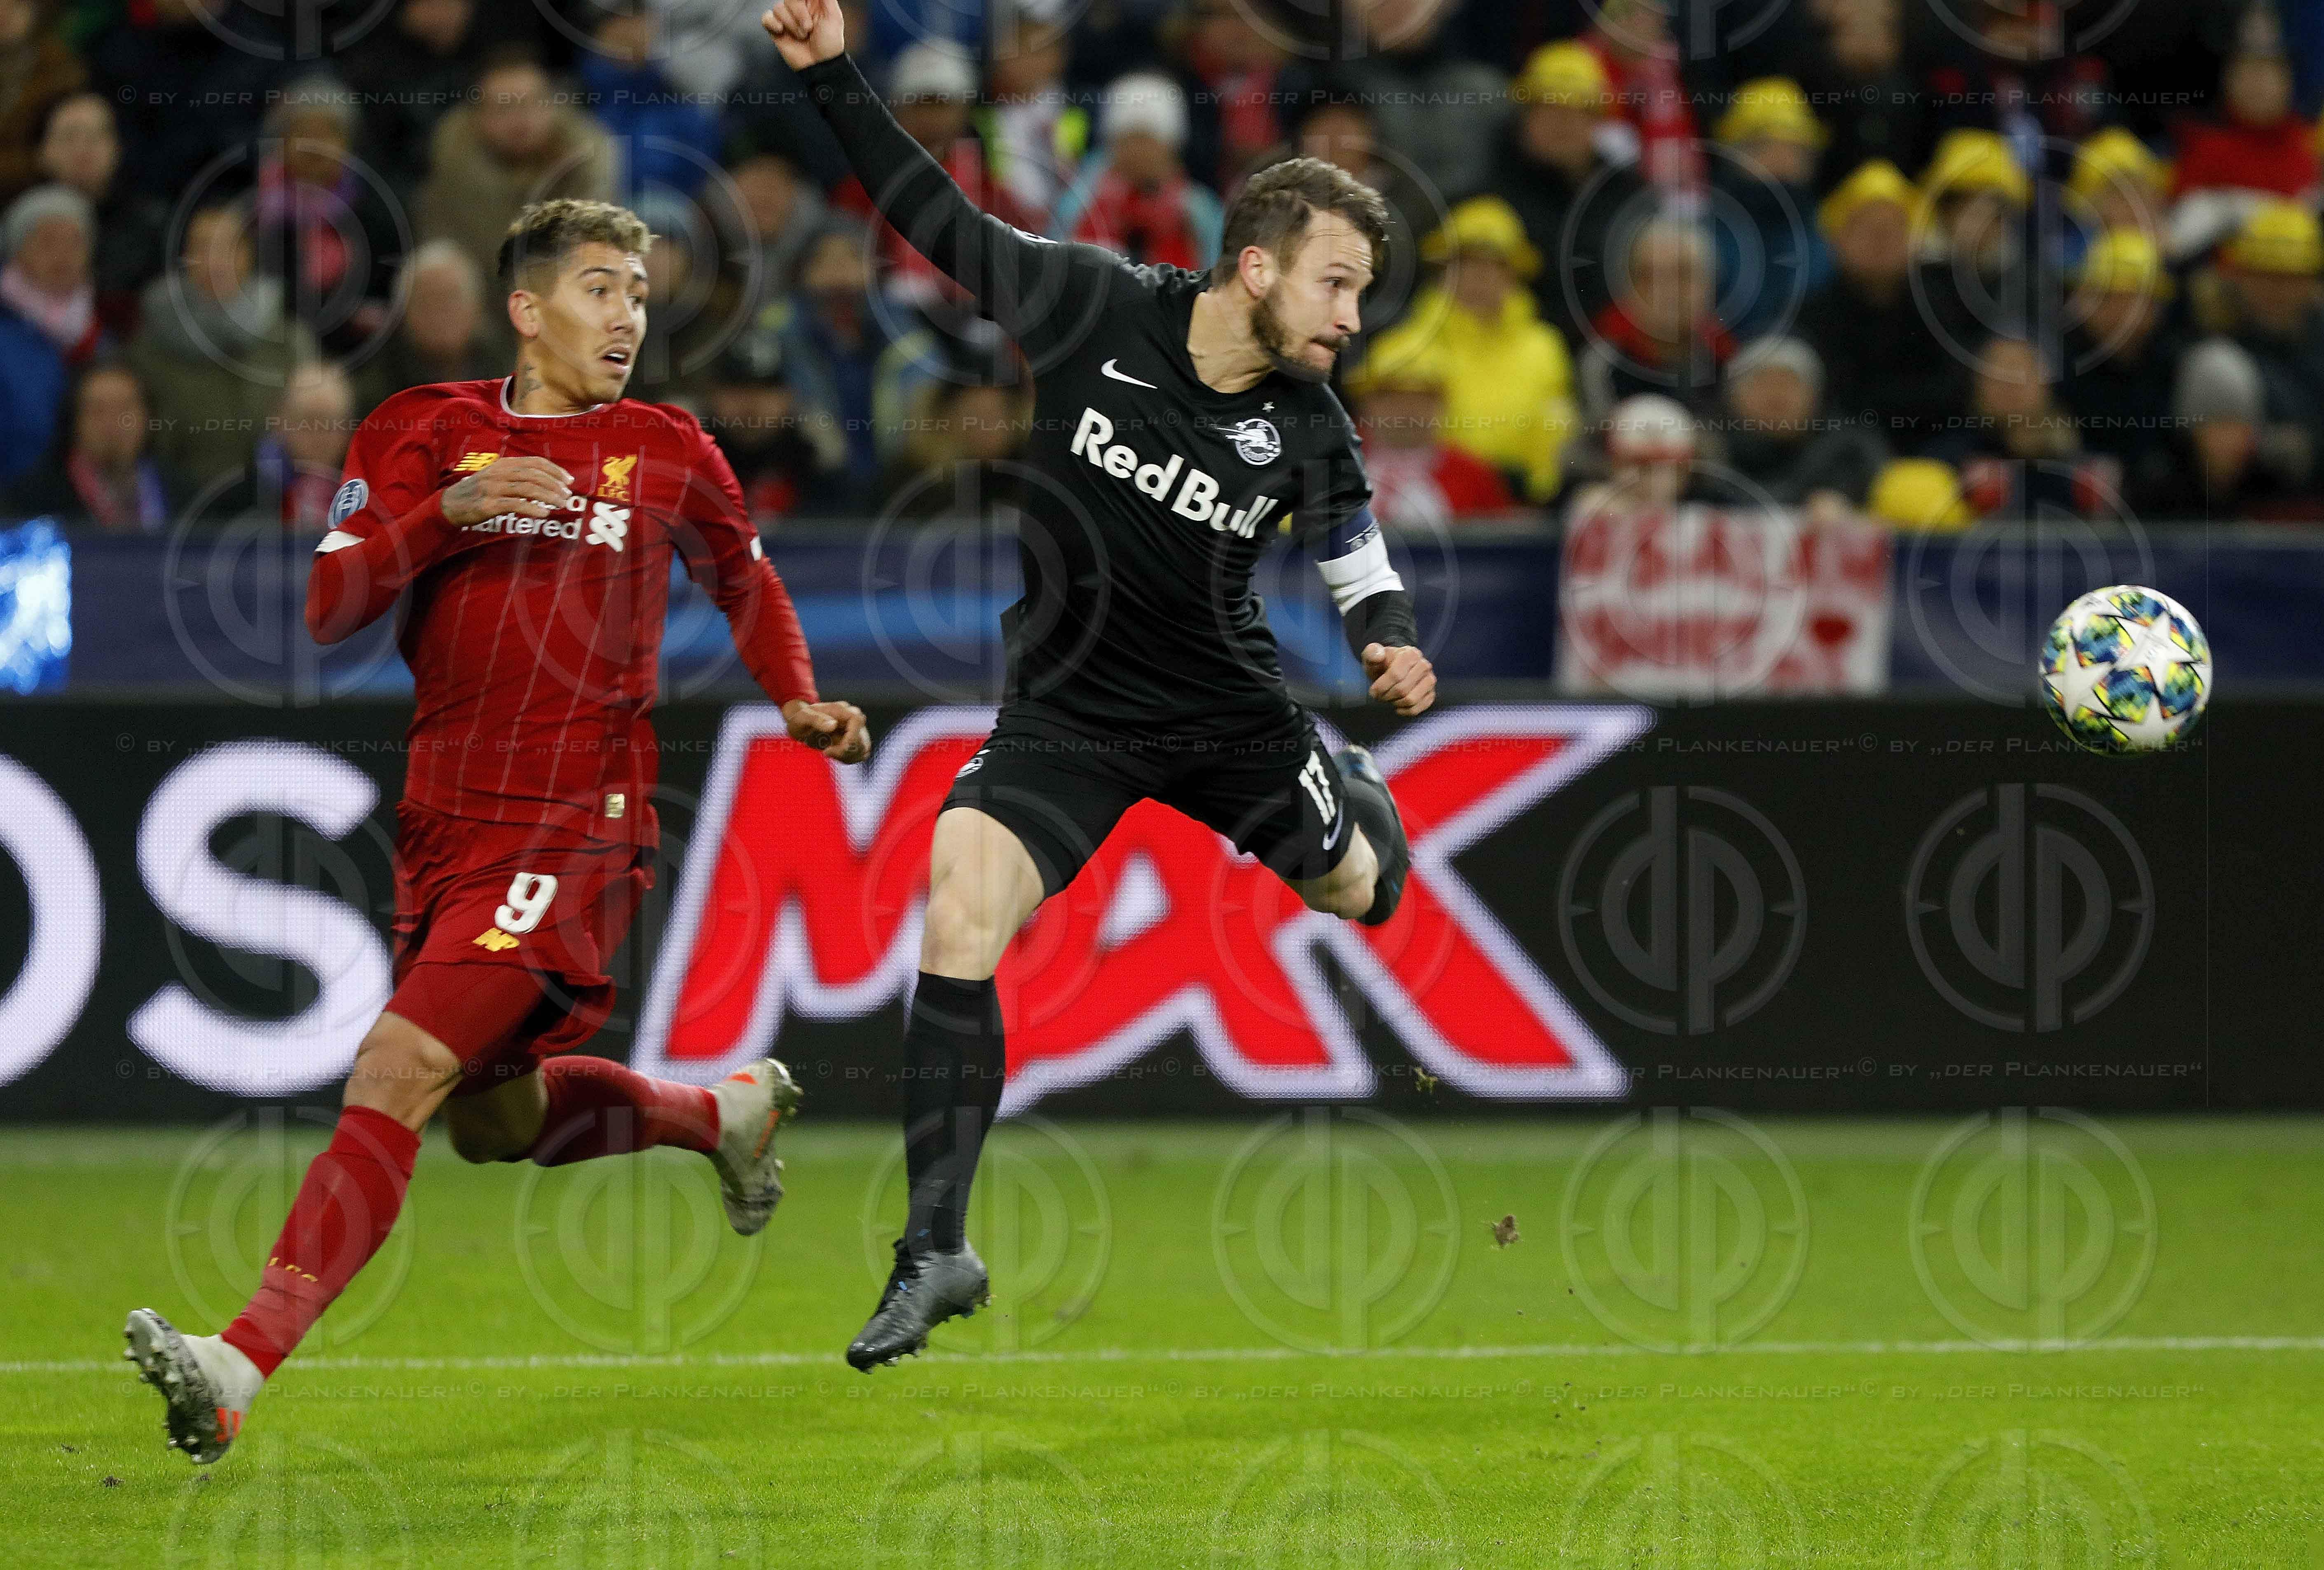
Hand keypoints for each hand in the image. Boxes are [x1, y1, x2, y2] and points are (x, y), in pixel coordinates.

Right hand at [443, 457, 571, 525]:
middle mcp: (499, 473)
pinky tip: (544, 514)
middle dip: (554, 484)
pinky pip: (515, 505)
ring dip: (548, 496)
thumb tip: (546, 483)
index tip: (569, 480)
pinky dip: (532, 509)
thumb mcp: (497, 477)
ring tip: (561, 504)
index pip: (534, 462)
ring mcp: (493, 488)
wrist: (451, 504)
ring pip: (527, 488)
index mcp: (503, 464)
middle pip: (533, 475)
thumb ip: (518, 477)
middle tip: (567, 495)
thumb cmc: (478, 492)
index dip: (554, 470)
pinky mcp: (488, 504)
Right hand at [760, 0, 843, 68]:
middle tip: (808, 28)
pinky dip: (773, 23)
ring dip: (791, 24)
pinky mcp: (776, 29)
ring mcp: (786, 18)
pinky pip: (766, 17)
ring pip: (778, 8)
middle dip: (798, 13)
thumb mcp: (834, 16)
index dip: (800, 2)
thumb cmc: (829, 43)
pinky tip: (781, 31)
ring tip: (802, 36)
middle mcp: (798, 8)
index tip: (806, 9)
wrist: (820, 65)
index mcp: (812, 2)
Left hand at [784, 697, 871, 762]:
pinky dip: (848, 758)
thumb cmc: (801, 719)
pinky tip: (834, 754)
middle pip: (862, 738)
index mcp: (842, 709)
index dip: (850, 738)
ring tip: (828, 752)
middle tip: (826, 752)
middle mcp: (853, 719)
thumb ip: (816, 719)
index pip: (857, 721)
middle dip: (845, 751)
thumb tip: (833, 725)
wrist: (801, 725)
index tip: (831, 749)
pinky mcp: (855, 741)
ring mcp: (856, 730)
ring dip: (847, 756)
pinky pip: (860, 754)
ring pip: (863, 749)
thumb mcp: (803, 718)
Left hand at [1363, 643, 1433, 716]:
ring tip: (1390, 699)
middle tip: (1380, 696)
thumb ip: (1371, 653)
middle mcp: (1424, 666)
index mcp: (1410, 654)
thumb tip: (1378, 655)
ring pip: (1411, 700)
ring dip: (1396, 703)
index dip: (1381, 687)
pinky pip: (1419, 708)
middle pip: (1402, 689)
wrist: (1394, 669)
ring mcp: (1430, 680)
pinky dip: (1406, 711)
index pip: (1396, 675)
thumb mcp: (1372, 656)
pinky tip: (1398, 706)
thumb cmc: (1382, 664)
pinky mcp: (1431, 693)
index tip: (1373, 691)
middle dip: (1387, 696)